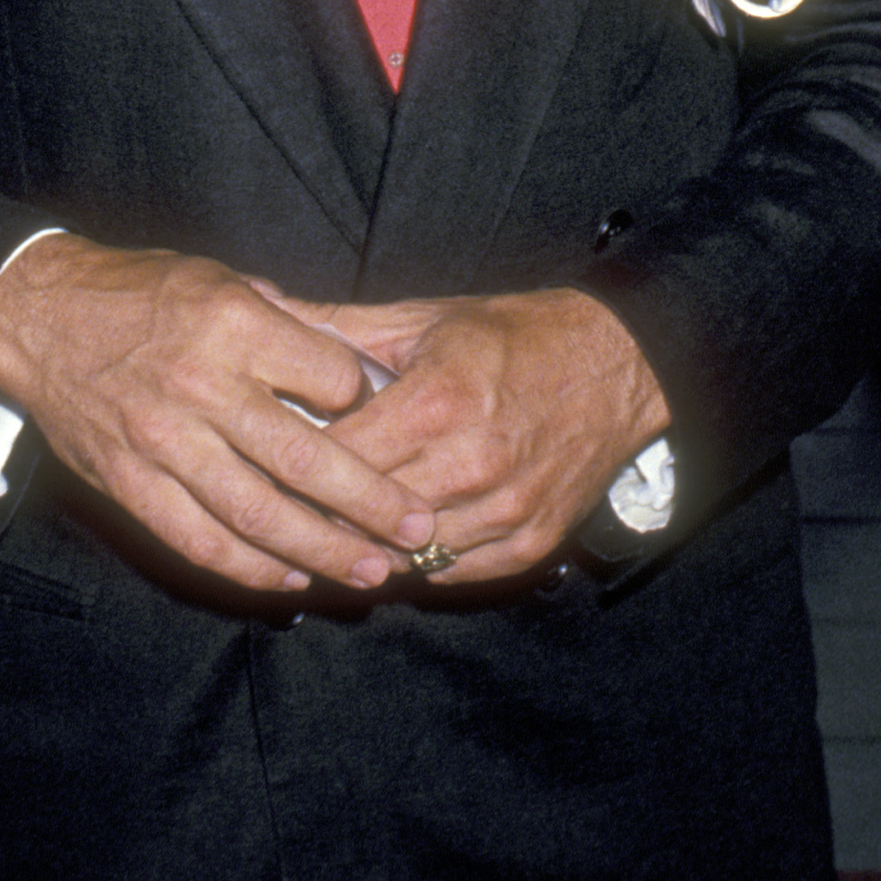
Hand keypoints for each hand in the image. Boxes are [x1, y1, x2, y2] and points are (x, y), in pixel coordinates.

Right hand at [0, 234, 438, 593]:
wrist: (37, 315)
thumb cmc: (140, 291)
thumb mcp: (220, 278)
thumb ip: (285, 323)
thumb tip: (353, 368)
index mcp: (233, 325)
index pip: (331, 379)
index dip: (369, 403)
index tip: (391, 421)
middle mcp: (203, 386)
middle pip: (307, 459)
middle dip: (372, 503)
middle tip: (420, 531)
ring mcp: (163, 440)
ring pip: (258, 514)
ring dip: (323, 551)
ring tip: (371, 572)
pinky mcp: (130, 482)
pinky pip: (199, 540)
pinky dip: (250, 568)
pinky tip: (292, 580)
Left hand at [262, 283, 670, 586]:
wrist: (619, 366)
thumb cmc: (516, 336)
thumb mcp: (423, 319)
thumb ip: (337, 327)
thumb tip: (263, 307)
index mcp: (440, 402)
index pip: (336, 456)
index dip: (290, 461)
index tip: (260, 460)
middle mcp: (472, 465)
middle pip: (361, 513)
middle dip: (314, 510)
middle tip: (276, 503)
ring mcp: (504, 512)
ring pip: (401, 554)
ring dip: (360, 546)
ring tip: (323, 529)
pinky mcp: (528, 544)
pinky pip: (447, 572)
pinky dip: (413, 561)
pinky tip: (386, 542)